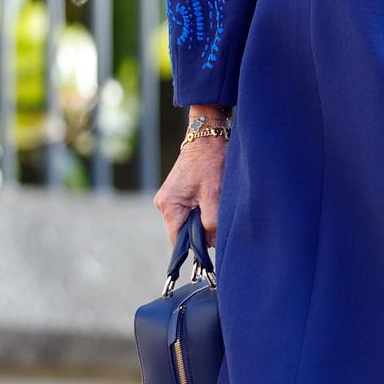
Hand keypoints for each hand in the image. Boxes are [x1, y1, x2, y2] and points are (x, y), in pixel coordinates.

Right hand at [153, 114, 228, 243]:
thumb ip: (211, 220)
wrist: (207, 137)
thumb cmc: (210, 163)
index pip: (177, 239)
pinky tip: (213, 202)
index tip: (211, 246)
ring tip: (216, 207)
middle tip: (219, 223)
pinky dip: (202, 211)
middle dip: (201, 231)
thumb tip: (210, 242)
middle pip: (182, 231)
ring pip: (187, 221)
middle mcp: (164, 203)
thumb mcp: (214, 194)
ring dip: (203, 220)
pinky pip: (189, 211)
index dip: (194, 246)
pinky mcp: (178, 193)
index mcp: (168, 205)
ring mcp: (170, 198)